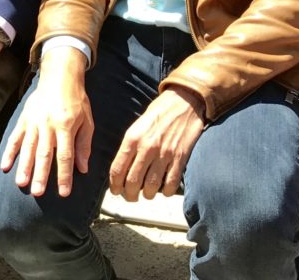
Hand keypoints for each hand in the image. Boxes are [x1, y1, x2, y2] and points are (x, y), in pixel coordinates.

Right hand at [0, 47, 91, 196]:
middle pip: (44, 154)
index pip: (65, 155)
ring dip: (24, 166)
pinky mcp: (24, 119)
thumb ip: (84, 145)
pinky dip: (10, 152)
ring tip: (21, 183)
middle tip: (37, 193)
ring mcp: (34, 122)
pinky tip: (5, 166)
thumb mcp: (87, 121)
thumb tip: (82, 169)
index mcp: (66, 126)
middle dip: (40, 175)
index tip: (63, 193)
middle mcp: (48, 125)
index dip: (64, 175)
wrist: (60, 77)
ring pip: (28, 147)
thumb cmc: (77, 101)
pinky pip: (16, 137)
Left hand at [109, 86, 204, 200]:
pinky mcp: (180, 158)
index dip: (115, 185)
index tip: (116, 191)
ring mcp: (164, 154)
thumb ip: (129, 147)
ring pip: (151, 187)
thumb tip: (122, 169)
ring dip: (147, 195)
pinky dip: (166, 192)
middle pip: (133, 182)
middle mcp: (147, 148)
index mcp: (132, 139)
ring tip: (147, 194)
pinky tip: (164, 190)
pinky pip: (171, 184)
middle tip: (131, 196)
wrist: (184, 102)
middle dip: (130, 195)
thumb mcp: (137, 126)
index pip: (117, 169)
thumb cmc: (158, 113)